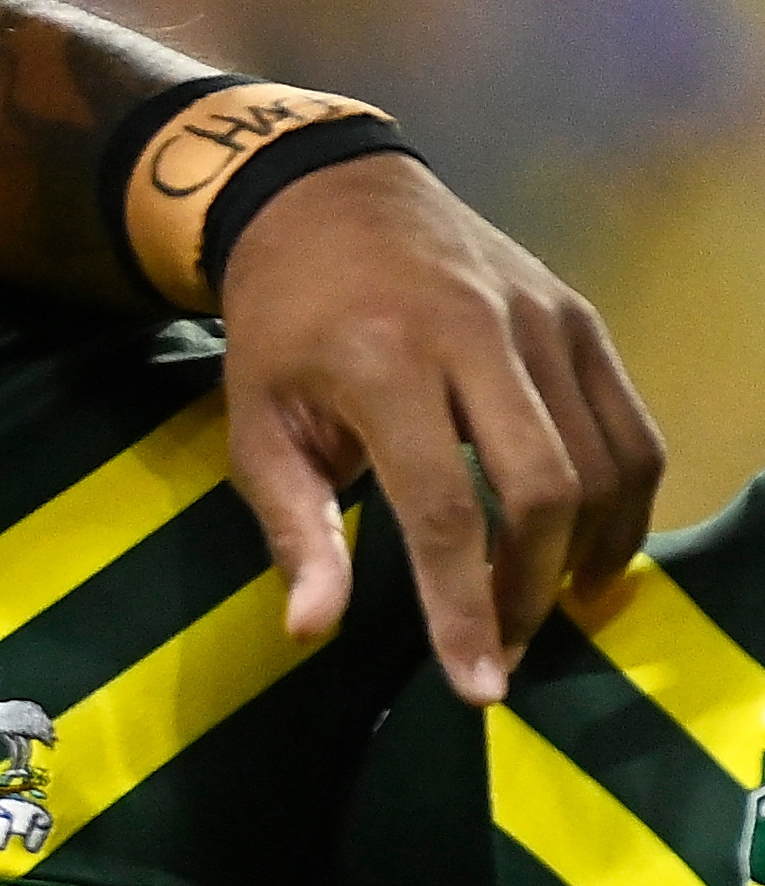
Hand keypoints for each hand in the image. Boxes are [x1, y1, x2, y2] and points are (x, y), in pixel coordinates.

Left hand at [213, 158, 660, 703]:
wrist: (327, 201)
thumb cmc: (282, 327)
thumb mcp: (254, 424)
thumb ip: (293, 528)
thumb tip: (312, 631)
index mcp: (383, 361)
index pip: (442, 508)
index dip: (463, 605)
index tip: (478, 684)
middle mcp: (476, 335)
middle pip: (542, 487)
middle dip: (530, 586)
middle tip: (504, 646)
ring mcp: (543, 321)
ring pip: (604, 460)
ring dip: (586, 553)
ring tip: (548, 608)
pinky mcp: (580, 318)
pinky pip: (630, 424)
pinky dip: (627, 498)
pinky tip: (596, 550)